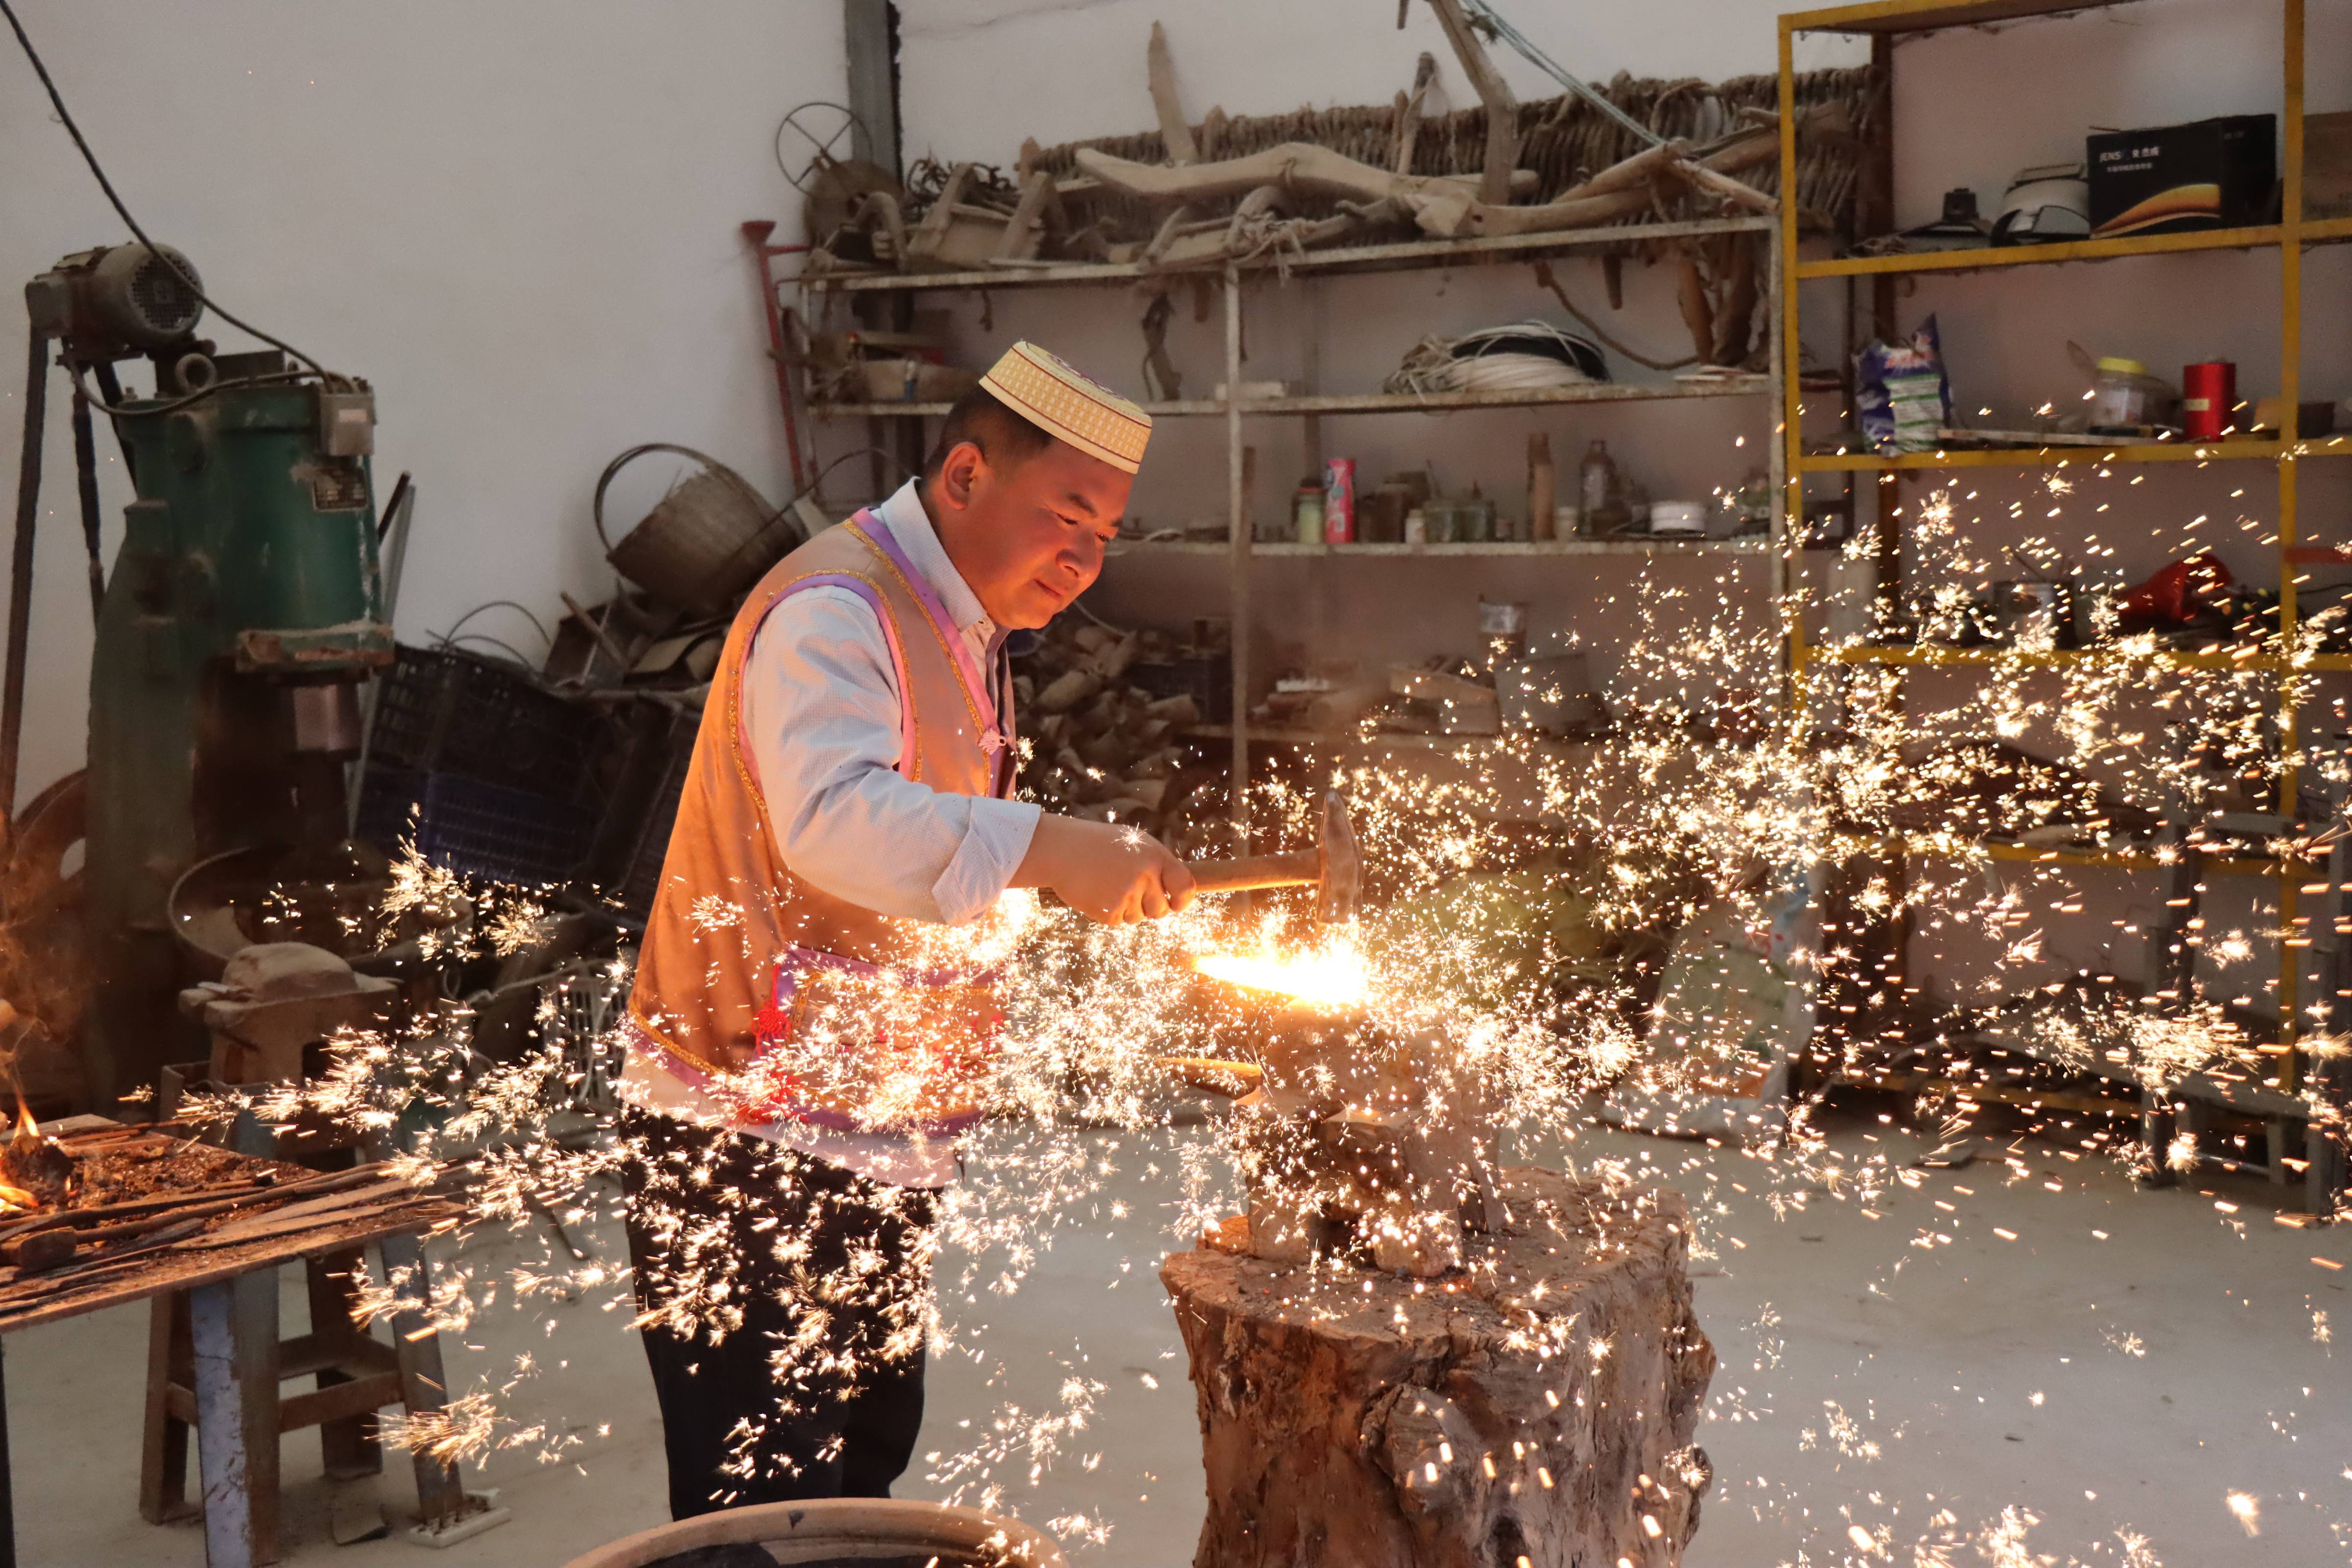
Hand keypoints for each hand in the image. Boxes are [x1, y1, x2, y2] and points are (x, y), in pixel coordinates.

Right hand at [1013, 813, 1196, 924]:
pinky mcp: (1111, 910)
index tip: (1175, 904)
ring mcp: (1129, 894)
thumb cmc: (1097, 845)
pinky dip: (1107, 912)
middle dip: (1148, 907)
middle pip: (1160, 909)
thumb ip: (1154, 864)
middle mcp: (1146, 875)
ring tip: (1106, 885)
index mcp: (1156, 856)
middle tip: (1126, 890)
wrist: (1061, 850)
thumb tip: (1173, 889)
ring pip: (1138, 917)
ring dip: (1125, 908)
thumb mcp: (1132, 843)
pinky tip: (1095, 893)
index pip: (1185, 886)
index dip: (1182, 900)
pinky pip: (1118, 921)